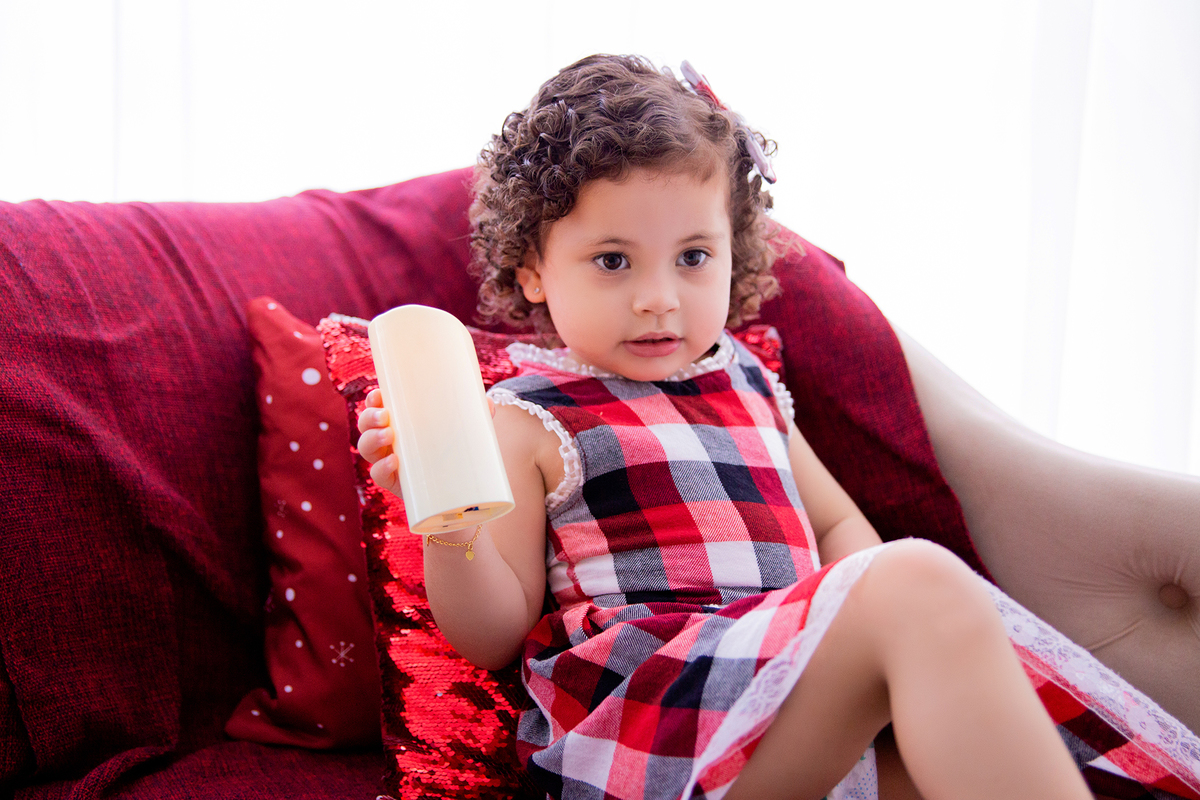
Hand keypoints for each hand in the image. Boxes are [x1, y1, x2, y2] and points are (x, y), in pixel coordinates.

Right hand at [356, 388, 497, 498]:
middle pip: (365, 424)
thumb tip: (488, 404)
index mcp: (400, 422)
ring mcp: (387, 461)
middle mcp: (388, 440)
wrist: (456, 493)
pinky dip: (381, 467)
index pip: (377, 406)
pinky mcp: (392, 482)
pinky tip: (393, 462)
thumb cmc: (456, 452)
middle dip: (370, 417)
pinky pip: (378, 474)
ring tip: (388, 435)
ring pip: (365, 447)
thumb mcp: (465, 431)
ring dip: (371, 438)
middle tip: (385, 415)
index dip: (372, 399)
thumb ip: (477, 415)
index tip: (379, 394)